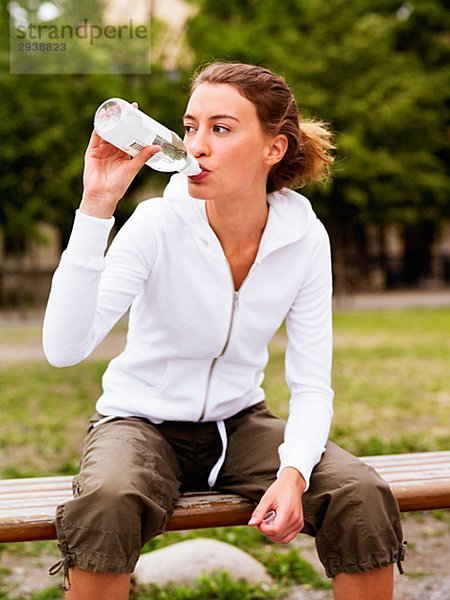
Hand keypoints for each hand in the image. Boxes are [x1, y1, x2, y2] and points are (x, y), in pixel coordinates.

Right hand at [80, 103, 160, 217]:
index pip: (129, 135)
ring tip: (117, 109)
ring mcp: (102, 149)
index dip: (133, 124)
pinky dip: (99, 126)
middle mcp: (113, 149)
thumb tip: (158, 147)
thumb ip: (143, 156)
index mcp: (123, 153)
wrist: (103, 195)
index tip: (138, 112)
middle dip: (123, 118)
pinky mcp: (92, 151)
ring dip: (111, 120)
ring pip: (107, 130)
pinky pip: (96, 136)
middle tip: (130, 107)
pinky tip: (103, 118)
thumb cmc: (119, 185)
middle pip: (118, 130)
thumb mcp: (133, 168)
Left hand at [248, 467, 305, 543]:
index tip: (259, 521)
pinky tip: (275, 525)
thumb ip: (259, 512)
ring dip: (273, 534)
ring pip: (283, 539)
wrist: (292, 484)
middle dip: (267, 531)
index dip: (264, 529)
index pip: (275, 530)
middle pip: (278, 536)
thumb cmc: (279, 489)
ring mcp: (299, 523)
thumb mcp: (267, 498)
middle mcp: (295, 519)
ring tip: (269, 522)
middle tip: (262, 521)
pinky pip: (288, 537)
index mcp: (287, 511)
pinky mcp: (299, 525)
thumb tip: (251, 524)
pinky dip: (280, 535)